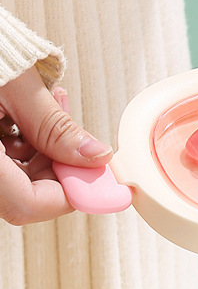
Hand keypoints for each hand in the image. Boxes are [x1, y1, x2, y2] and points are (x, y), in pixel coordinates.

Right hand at [0, 68, 111, 224]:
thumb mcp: (14, 83)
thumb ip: (55, 126)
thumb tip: (95, 156)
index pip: (28, 204)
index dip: (70, 194)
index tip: (96, 175)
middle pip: (24, 195)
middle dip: (60, 167)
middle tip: (78, 139)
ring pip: (15, 181)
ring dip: (44, 151)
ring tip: (51, 107)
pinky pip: (1, 164)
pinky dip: (21, 144)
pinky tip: (27, 113)